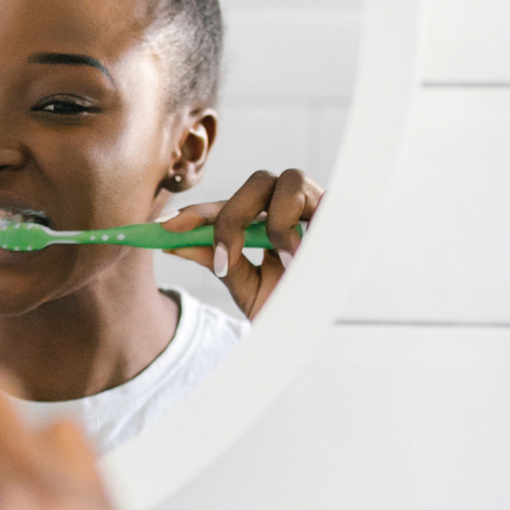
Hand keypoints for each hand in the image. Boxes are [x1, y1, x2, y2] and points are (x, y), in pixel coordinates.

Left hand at [160, 169, 323, 319]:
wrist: (320, 330)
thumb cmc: (285, 303)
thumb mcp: (242, 285)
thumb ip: (213, 260)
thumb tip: (172, 244)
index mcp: (262, 221)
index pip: (227, 206)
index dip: (197, 211)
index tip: (166, 226)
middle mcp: (289, 206)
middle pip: (255, 182)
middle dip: (230, 217)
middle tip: (223, 259)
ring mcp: (316, 205)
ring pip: (285, 180)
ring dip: (273, 221)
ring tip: (279, 260)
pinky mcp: (342, 211)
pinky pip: (317, 198)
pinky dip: (299, 225)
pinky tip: (297, 257)